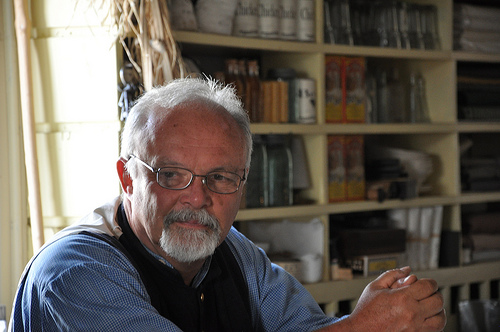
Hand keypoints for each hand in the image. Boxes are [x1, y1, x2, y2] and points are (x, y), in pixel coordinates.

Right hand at [319, 267, 445, 330]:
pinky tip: (425, 319)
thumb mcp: (375, 287)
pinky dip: (434, 324)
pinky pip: (434, 331)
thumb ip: (392, 275)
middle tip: (428, 294)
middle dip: (435, 295)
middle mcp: (412, 314)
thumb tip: (406, 270)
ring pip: (440, 319)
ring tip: (429, 307)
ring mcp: (415, 329)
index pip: (429, 286)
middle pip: (438, 301)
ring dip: (438, 311)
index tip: (427, 283)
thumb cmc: (366, 311)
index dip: (430, 282)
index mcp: (402, 298)